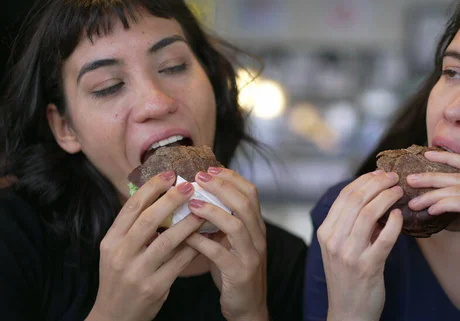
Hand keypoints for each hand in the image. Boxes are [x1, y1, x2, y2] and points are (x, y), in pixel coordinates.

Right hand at [88, 171, 205, 320]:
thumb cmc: (120, 277)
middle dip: (171, 200)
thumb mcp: (117, 251)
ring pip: (166, 241)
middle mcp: (121, 254)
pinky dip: (193, 247)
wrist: (114, 316)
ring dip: (187, 223)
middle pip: (148, 220)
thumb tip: (159, 196)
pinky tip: (205, 236)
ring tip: (204, 210)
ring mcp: (137, 272)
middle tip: (190, 185)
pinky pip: (179, 262)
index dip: (151, 188)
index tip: (170, 174)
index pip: (130, 208)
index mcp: (111, 241)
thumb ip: (133, 228)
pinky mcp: (154, 287)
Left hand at [186, 167, 267, 320]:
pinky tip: (185, 236)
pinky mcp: (239, 273)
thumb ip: (221, 222)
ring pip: (237, 225)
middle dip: (222, 186)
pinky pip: (220, 253)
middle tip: (199, 177)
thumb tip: (196, 197)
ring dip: (213, 210)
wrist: (247, 307)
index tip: (210, 168)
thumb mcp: (231, 242)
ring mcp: (251, 255)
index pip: (250, 192)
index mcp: (256, 226)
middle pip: (245, 202)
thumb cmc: (233, 271)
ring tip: (192, 202)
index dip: (231, 177)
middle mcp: (258, 237)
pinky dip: (201, 242)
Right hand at [317, 170, 403, 320]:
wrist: (348, 312)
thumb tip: (373, 195)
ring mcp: (350, 254)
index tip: (380, 173)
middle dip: (378, 183)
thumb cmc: (347, 276)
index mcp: (325, 232)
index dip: (364, 180)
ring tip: (399, 192)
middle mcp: (334, 241)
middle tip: (394, 177)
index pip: (344, 196)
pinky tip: (401, 215)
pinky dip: (395, 222)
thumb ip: (351, 223)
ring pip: (369, 213)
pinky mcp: (368, 266)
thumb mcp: (340, 247)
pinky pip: (385, 237)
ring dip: (387, 197)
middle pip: (357, 200)